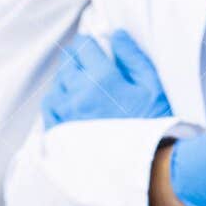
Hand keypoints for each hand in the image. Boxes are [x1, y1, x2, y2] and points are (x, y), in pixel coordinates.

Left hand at [43, 30, 171, 128]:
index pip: (84, 48)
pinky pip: (49, 112)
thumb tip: (116, 35)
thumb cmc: (157, 125)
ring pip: (55, 87)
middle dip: (76, 58)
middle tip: (85, 59)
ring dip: (65, 80)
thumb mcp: (153, 85)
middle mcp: (78, 96)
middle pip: (67, 65)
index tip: (91, 41)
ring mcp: (67, 119)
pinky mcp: (62, 139)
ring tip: (76, 81)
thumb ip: (132, 56)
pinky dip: (55, 102)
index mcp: (102, 80)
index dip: (88, 41)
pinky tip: (65, 103)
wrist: (149, 170)